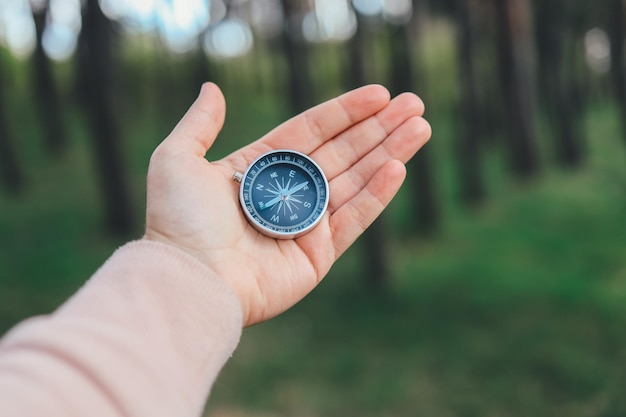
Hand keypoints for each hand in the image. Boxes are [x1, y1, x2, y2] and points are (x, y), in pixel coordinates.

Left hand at [144, 82, 430, 325]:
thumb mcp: (176, 160)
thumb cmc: (178, 222)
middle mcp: (286, 194)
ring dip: (390, 153)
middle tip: (414, 103)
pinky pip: (354, 219)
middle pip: (342, 152)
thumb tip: (211, 88)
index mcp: (259, 169)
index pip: (310, 132)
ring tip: (421, 127)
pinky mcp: (318, 256)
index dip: (345, 111)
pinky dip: (378, 194)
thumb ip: (199, 124)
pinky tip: (399, 167)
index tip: (379, 93)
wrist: (189, 281)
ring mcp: (305, 225)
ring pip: (356, 181)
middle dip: (379, 127)